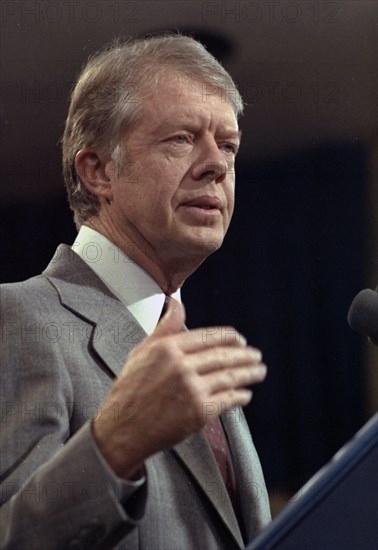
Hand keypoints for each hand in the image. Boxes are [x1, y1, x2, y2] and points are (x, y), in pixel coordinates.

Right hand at [92, 299, 266, 478]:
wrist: (122, 430)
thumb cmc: (129, 391)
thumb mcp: (141, 352)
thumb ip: (164, 328)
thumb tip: (176, 303)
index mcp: (168, 348)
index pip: (208, 336)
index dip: (229, 337)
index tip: (240, 340)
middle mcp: (181, 366)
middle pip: (224, 356)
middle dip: (245, 355)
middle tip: (256, 355)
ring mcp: (192, 389)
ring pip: (230, 376)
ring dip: (250, 373)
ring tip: (259, 371)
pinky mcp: (199, 412)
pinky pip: (228, 400)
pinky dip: (240, 396)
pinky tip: (245, 394)